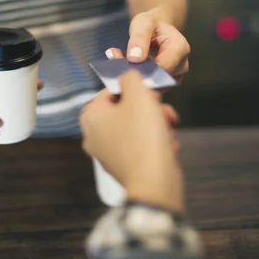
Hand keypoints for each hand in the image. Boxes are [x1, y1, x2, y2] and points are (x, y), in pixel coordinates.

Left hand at [80, 71, 183, 211]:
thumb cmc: (144, 139)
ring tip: (167, 129)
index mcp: (91, 116)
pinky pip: (142, 145)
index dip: (136, 88)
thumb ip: (130, 76)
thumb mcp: (138, 94)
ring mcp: (109, 153)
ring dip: (157, 124)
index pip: (112, 90)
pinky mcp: (125, 167)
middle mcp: (94, 135)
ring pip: (138, 126)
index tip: (151, 93)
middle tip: (162, 111)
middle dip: (150, 108)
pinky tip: (166, 145)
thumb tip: (127, 74)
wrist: (155, 183)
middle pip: (126, 108)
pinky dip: (157, 142)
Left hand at [106, 10, 189, 80]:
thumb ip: (139, 38)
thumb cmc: (152, 25)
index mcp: (180, 48)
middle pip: (159, 79)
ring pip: (154, 86)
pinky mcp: (164, 84)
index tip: (127, 65)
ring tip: (119, 62)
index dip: (145, 69)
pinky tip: (123, 68)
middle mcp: (181, 65)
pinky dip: (135, 80)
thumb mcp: (143, 22)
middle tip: (117, 63)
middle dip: (138, 73)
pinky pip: (149, 88)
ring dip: (135, 77)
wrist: (156, 31)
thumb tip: (135, 59)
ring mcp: (174, 77)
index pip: (164, 66)